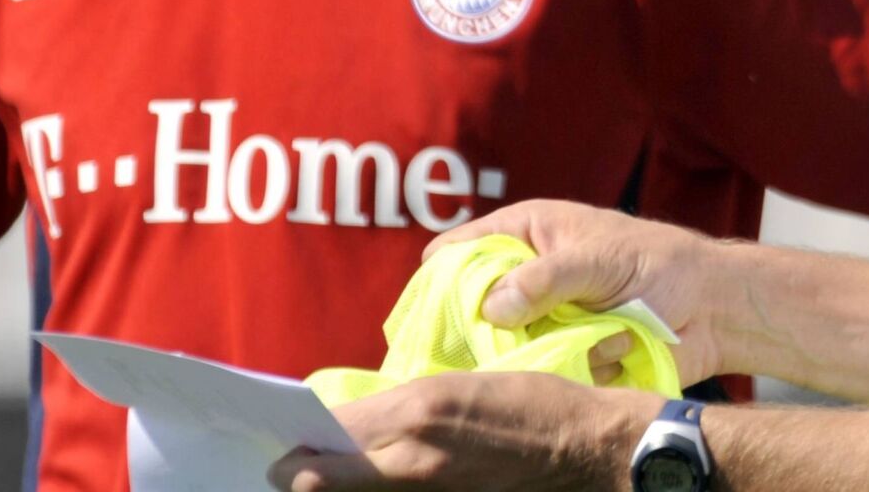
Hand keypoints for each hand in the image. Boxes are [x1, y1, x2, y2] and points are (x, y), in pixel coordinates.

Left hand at [268, 372, 659, 491]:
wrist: (586, 450)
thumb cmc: (530, 404)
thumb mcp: (459, 387)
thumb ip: (402, 407)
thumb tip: (351, 423)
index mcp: (418, 408)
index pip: (331, 428)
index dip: (300, 436)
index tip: (285, 439)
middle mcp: (413, 455)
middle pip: (320, 479)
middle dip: (299, 473)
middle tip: (283, 469)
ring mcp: (427, 489)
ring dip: (328, 487)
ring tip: (317, 479)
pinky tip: (365, 486)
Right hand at [427, 200, 737, 383]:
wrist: (712, 308)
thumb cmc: (657, 263)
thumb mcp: (596, 259)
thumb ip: (544, 279)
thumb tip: (492, 308)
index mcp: (525, 233)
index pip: (459, 250)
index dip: (439, 277)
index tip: (426, 310)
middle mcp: (526, 277)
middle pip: (473, 308)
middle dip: (484, 329)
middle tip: (495, 341)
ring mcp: (544, 320)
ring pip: (507, 347)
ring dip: (543, 348)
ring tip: (594, 332)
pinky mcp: (566, 355)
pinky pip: (546, 370)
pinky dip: (576, 364)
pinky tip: (614, 347)